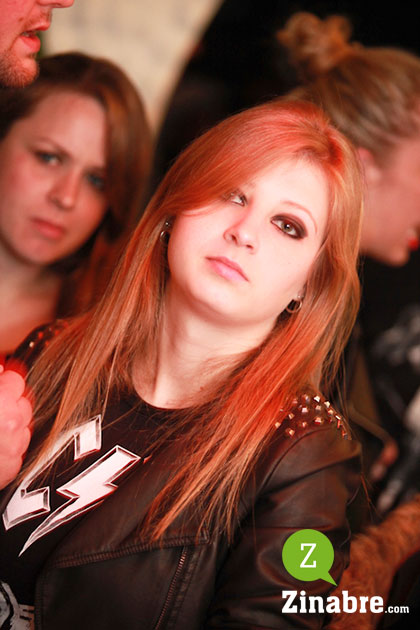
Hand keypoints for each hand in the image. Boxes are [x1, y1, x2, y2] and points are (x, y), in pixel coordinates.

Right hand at [0, 365, 32, 488]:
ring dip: (12, 421)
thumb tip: (0, 367)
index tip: (1, 381)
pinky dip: (9, 443)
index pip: (16, 379)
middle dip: (8, 400)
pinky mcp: (12, 467)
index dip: (4, 380)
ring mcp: (14, 446)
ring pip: (24, 423)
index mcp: (1, 403)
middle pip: (24, 400)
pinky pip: (19, 446)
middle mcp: (12, 423)